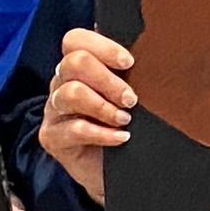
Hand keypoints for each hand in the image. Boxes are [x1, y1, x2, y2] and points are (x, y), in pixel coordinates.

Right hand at [40, 27, 134, 202]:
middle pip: (74, 63)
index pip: (76, 40)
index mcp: (79, 65)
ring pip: (71, 94)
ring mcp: (54, 109)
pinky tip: (121, 138)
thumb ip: (134, 71)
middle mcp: (62, 82)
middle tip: (131, 99)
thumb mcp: (132, 94)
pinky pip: (73, 129)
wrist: (117, 171)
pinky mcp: (51, 136)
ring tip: (125, 119)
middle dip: (108, 80)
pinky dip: (102, 133)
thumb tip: (157, 48)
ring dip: (104, 106)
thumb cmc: (127, 125)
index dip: (103, 47)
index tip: (129, 63)